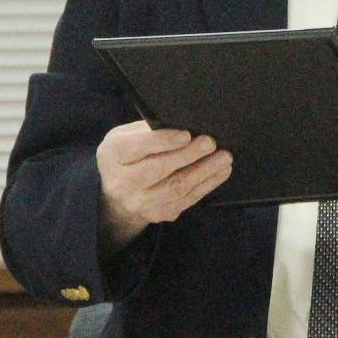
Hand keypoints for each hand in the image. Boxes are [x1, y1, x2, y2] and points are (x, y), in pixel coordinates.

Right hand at [96, 120, 232, 253]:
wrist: (116, 195)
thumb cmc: (126, 155)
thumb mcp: (126, 135)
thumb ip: (148, 130)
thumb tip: (183, 124)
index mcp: (113, 154)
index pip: (138, 147)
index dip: (163, 141)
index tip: (186, 134)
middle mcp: (123, 183)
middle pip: (159, 169)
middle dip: (189, 155)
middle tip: (211, 143)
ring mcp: (141, 202)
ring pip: (176, 188)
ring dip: (204, 172)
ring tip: (224, 158)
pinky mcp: (158, 214)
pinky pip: (186, 200)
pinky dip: (206, 185)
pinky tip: (220, 172)